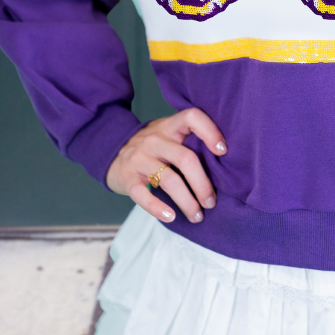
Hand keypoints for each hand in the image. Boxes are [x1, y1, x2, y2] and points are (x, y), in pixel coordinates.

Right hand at [106, 108, 225, 224]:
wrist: (111, 151)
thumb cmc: (152, 147)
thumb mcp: (168, 135)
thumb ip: (189, 141)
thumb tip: (224, 166)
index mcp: (169, 126)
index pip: (192, 117)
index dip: (210, 131)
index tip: (223, 152)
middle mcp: (154, 139)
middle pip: (186, 158)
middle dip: (203, 184)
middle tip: (211, 202)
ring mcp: (139, 158)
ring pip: (169, 180)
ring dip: (187, 202)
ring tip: (197, 216)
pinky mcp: (127, 178)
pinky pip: (143, 195)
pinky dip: (158, 208)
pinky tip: (172, 217)